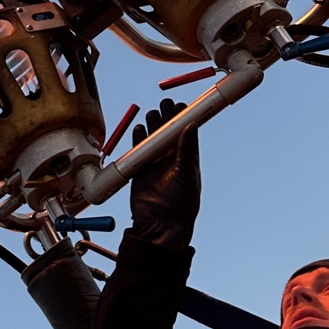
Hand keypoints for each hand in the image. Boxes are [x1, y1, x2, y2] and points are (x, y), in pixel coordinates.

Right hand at [128, 99, 200, 250]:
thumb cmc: (181, 204)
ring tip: (152, 114)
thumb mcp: (187, 174)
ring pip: (152, 137)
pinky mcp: (140, 170)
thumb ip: (187, 150)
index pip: (186, 132)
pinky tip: (139, 130)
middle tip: (165, 103)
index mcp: (186, 158)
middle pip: (168, 131)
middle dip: (166, 116)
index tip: (182, 104)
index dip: (184, 117)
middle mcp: (171, 158)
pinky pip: (138, 149)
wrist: (160, 225)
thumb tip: (191, 125)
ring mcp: (155, 163)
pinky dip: (137, 139)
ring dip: (152, 124)